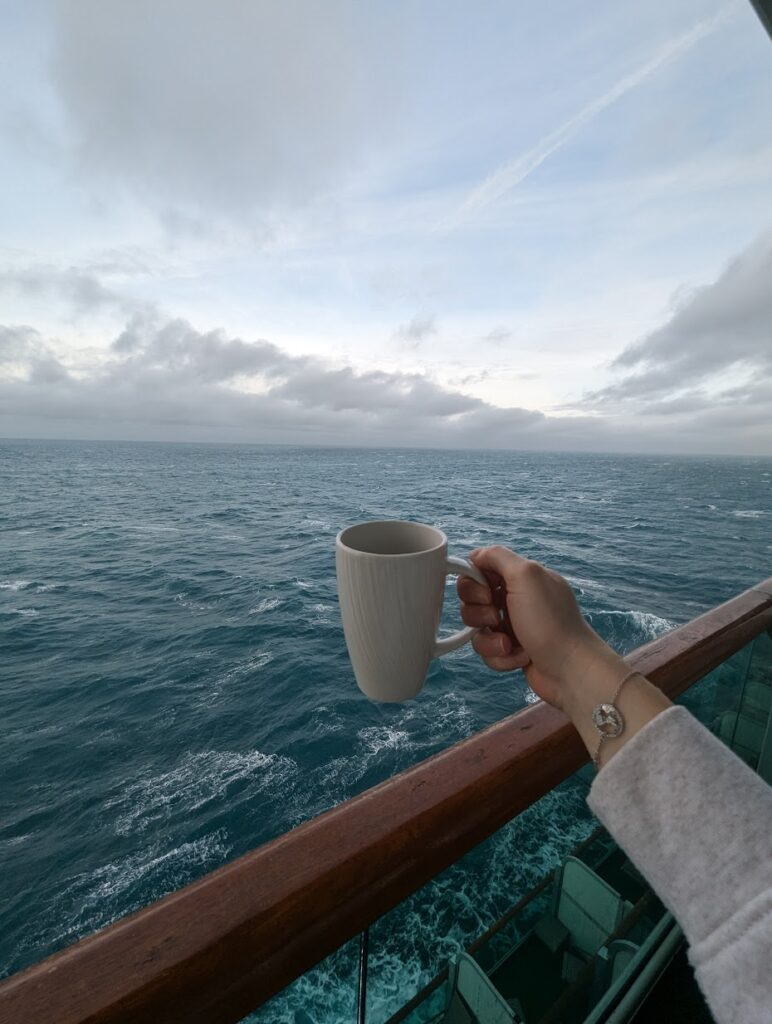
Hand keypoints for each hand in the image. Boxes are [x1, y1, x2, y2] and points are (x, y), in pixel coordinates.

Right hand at [457, 546, 610, 711]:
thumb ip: (497, 556)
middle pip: (473, 599)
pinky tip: (521, 658)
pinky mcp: (511, 650)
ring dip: (490, 639)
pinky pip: (487, 650)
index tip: (486, 592)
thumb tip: (475, 555)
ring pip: (477, 628)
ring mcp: (513, 625)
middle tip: (496, 617)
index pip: (481, 569)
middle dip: (479, 612)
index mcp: (521, 577)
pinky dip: (500, 656)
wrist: (570, 669)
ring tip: (509, 645)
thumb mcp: (526, 575)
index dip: (474, 581)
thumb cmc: (550, 621)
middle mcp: (516, 598)